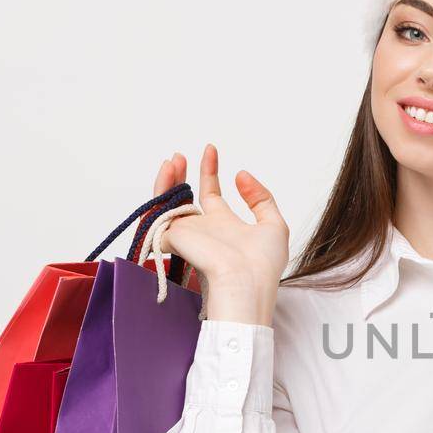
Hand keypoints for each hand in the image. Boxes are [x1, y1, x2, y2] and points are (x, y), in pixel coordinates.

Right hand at [151, 145, 288, 324]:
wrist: (245, 282)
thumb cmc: (263, 264)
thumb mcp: (274, 225)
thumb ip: (261, 198)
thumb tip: (242, 174)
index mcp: (224, 225)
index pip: (211, 194)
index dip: (209, 171)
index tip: (211, 149)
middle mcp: (202, 228)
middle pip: (184, 196)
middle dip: (181, 174)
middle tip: (180, 156)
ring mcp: (186, 234)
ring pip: (167, 203)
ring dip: (167, 180)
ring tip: (174, 160)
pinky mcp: (172, 239)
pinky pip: (158, 215)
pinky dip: (160, 192)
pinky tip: (169, 171)